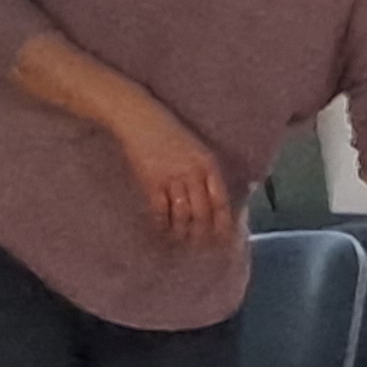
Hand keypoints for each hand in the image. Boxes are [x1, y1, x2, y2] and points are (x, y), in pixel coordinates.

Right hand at [115, 106, 231, 246]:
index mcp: (209, 164)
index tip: (226, 239)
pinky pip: (159, 210)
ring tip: (183, 241)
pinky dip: (162, 224)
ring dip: (183, 232)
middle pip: (202, 212)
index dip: (224, 223)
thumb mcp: (197, 149)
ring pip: (182, 214)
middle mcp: (193, 173)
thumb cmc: (170, 133)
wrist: (139, 119)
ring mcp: (172, 177)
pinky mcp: (150, 181)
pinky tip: (163, 231)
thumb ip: (207, 173)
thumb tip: (216, 200)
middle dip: (203, 234)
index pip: (221, 201)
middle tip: (202, 247)